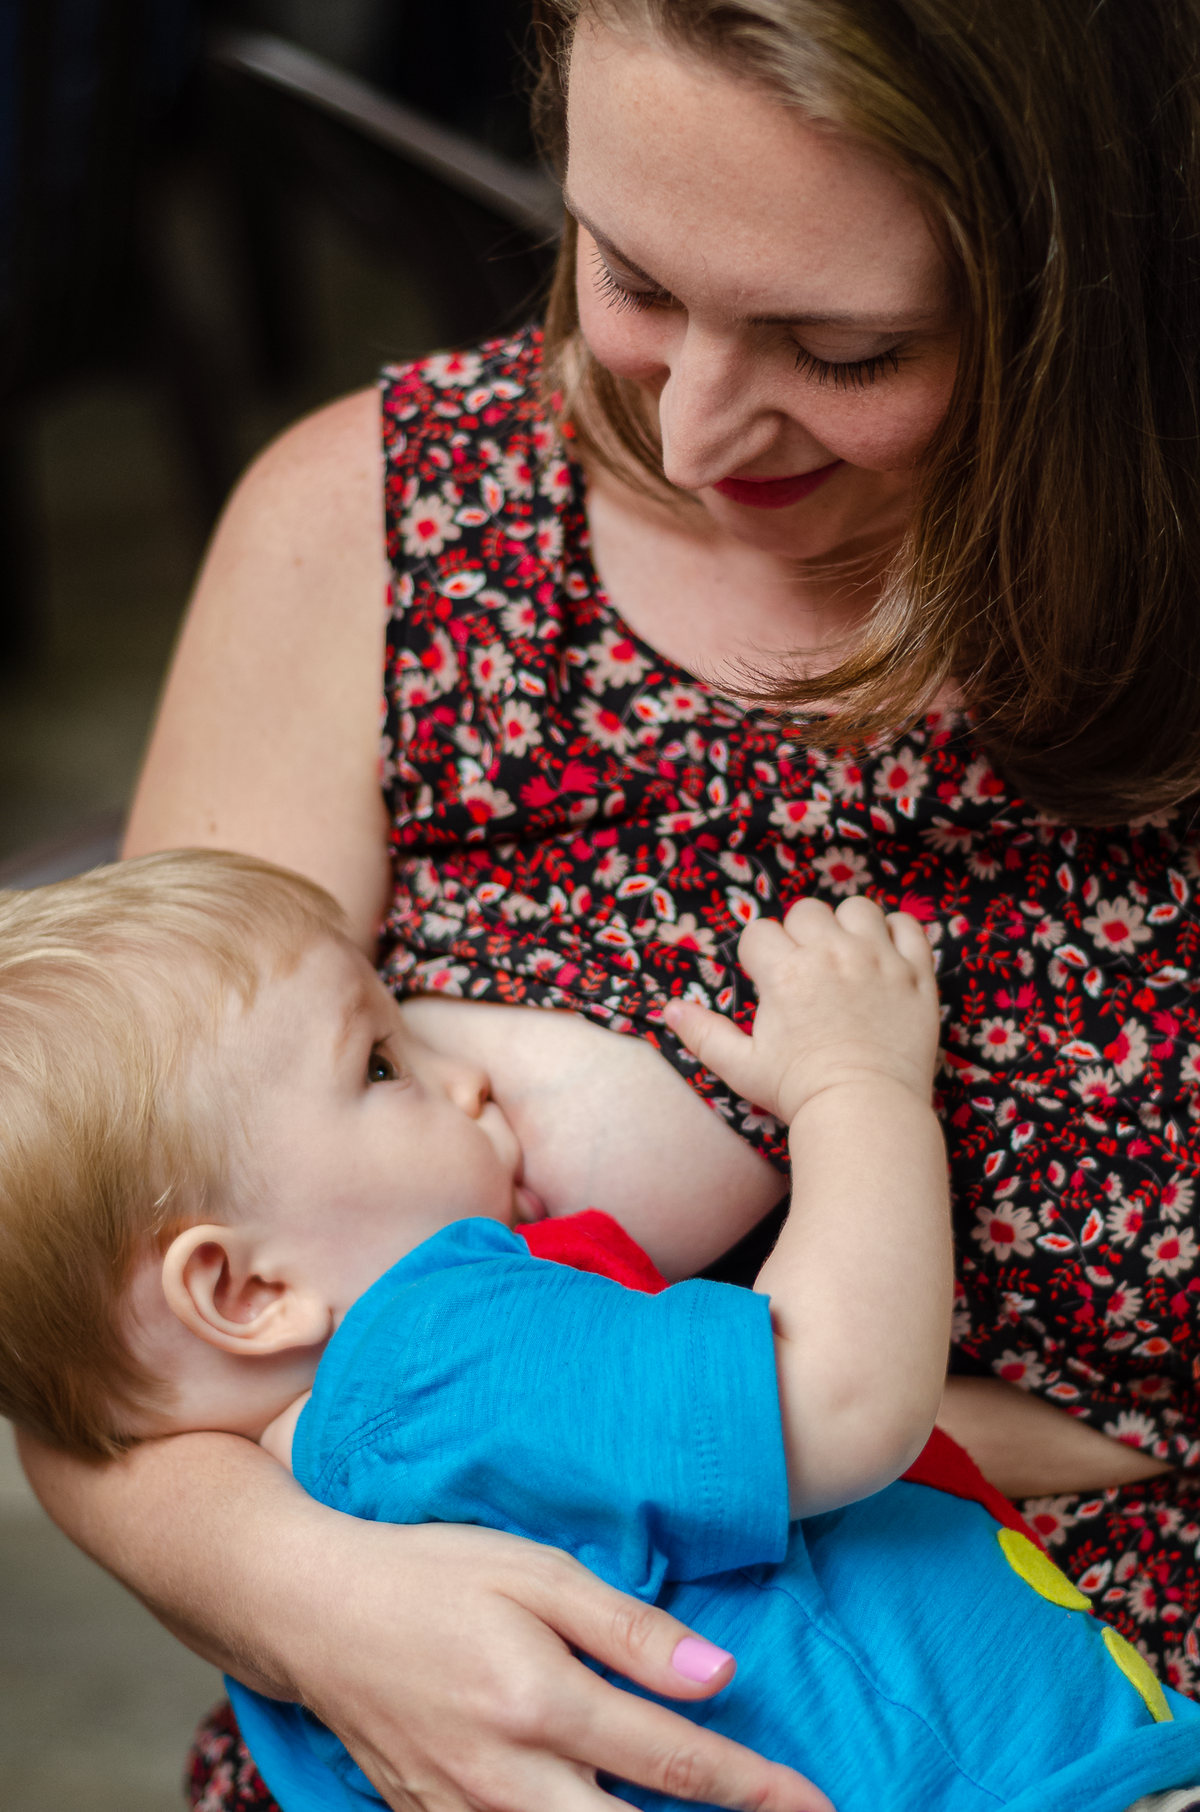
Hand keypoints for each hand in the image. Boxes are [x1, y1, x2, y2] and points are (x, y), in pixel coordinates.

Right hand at [293, 1522, 832, 1811]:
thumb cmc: (432, 1573)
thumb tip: (720, 1675)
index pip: (676, 1764)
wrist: (314, 1611)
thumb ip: (629, 1627)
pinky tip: (595, 1809)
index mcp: (540, 1704)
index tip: (814, 1805)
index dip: (756, 1791)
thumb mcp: (536, 1570)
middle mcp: (506, 1780)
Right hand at [664, 896, 938, 1126]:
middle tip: (808, 972)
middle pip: (807, 912)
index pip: (760, 933)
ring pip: (857, 909)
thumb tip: (669, 1010)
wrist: (865, 1112)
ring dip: (848, 927)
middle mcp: (831, 954)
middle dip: (801, 936)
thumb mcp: (742, 1067)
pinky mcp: (916, 974)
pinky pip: (907, 926)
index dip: (760, 956)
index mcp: (785, 973)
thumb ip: (704, 1035)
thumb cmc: (799, 1092)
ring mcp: (878, 960)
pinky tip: (886, 956)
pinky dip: (896, 933)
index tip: (770, 983)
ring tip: (847, 958)